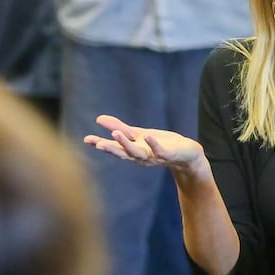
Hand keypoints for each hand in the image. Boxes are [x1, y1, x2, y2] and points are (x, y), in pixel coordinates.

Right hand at [83, 114, 204, 171]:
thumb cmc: (160, 144)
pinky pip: (160, 150)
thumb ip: (119, 127)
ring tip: (116, 133)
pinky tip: (147, 136)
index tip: (87, 139)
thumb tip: (98, 118)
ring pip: (138, 153)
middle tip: (98, 143)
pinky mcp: (168, 154)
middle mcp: (141, 156)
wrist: (186, 155)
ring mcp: (154, 156)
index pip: (114, 147)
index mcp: (132, 150)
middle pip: (123, 153)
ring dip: (127, 144)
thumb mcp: (138, 134)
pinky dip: (153, 144)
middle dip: (111, 148)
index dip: (101, 144)